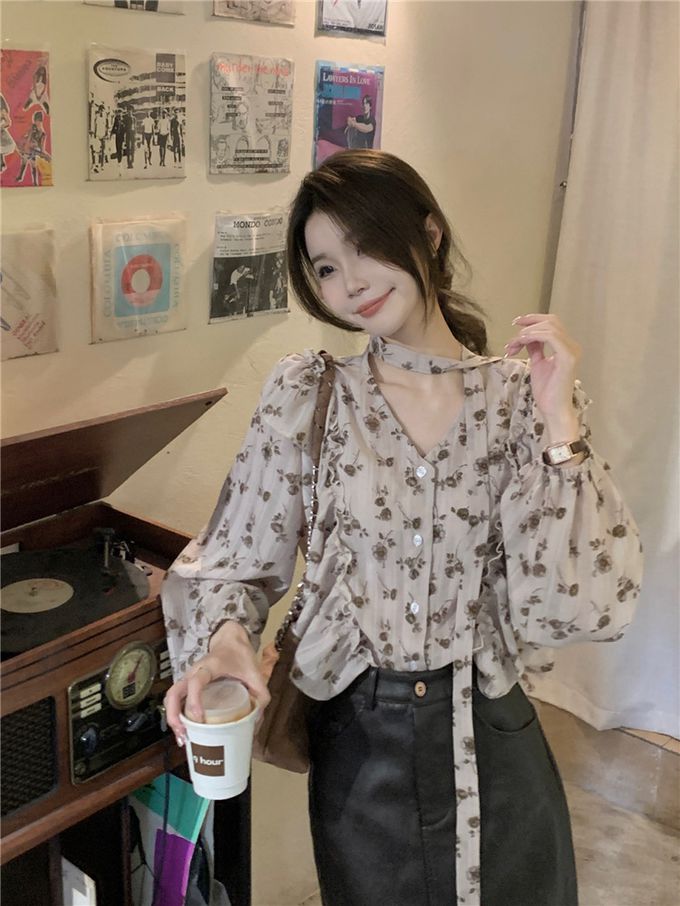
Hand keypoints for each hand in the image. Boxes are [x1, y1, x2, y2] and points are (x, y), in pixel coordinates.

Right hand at [164, 622, 270, 744]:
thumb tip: (256, 721)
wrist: (230, 640)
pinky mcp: (188, 684)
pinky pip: (176, 699)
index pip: (196, 681)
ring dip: (172, 718)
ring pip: (171, 697)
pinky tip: (184, 730)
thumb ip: (261, 695)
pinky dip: (176, 715)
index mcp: (210, 666)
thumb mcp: (255, 673)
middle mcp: (194, 672)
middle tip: (184, 735)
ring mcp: (189, 678)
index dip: (194, 700)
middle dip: (174, 716)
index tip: (199, 717)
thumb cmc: (240, 655)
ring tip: (182, 737)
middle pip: (173, 693)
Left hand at [505, 313, 581, 437]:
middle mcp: (572, 346)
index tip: (516, 323)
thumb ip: (535, 348)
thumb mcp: (537, 364)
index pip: (552, 323)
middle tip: (512, 337)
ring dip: (527, 333)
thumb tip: (526, 336)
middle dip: (528, 324)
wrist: (553, 409)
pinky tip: (522, 342)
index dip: (533, 319)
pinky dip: (534, 336)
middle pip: (551, 321)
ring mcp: (572, 351)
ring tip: (514, 345)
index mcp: (567, 346)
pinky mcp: (568, 357)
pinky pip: (551, 337)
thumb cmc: (547, 391)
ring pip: (549, 327)